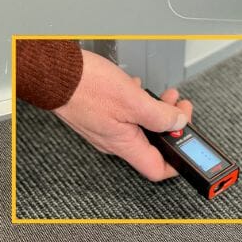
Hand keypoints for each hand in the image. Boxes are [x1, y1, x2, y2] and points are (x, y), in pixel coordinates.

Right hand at [52, 50, 192, 181]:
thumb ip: (160, 115)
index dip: (178, 160)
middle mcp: (112, 141)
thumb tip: (178, 123)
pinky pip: (122, 116)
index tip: (188, 140)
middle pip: (150, 145)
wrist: (54, 73)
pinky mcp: (95, 115)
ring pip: (137, 127)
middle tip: (179, 108)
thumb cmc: (85, 87)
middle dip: (170, 126)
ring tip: (163, 96)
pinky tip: (136, 88)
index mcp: (124, 144)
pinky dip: (136, 104)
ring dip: (154, 112)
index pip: (158, 169)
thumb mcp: (133, 100)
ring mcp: (103, 128)